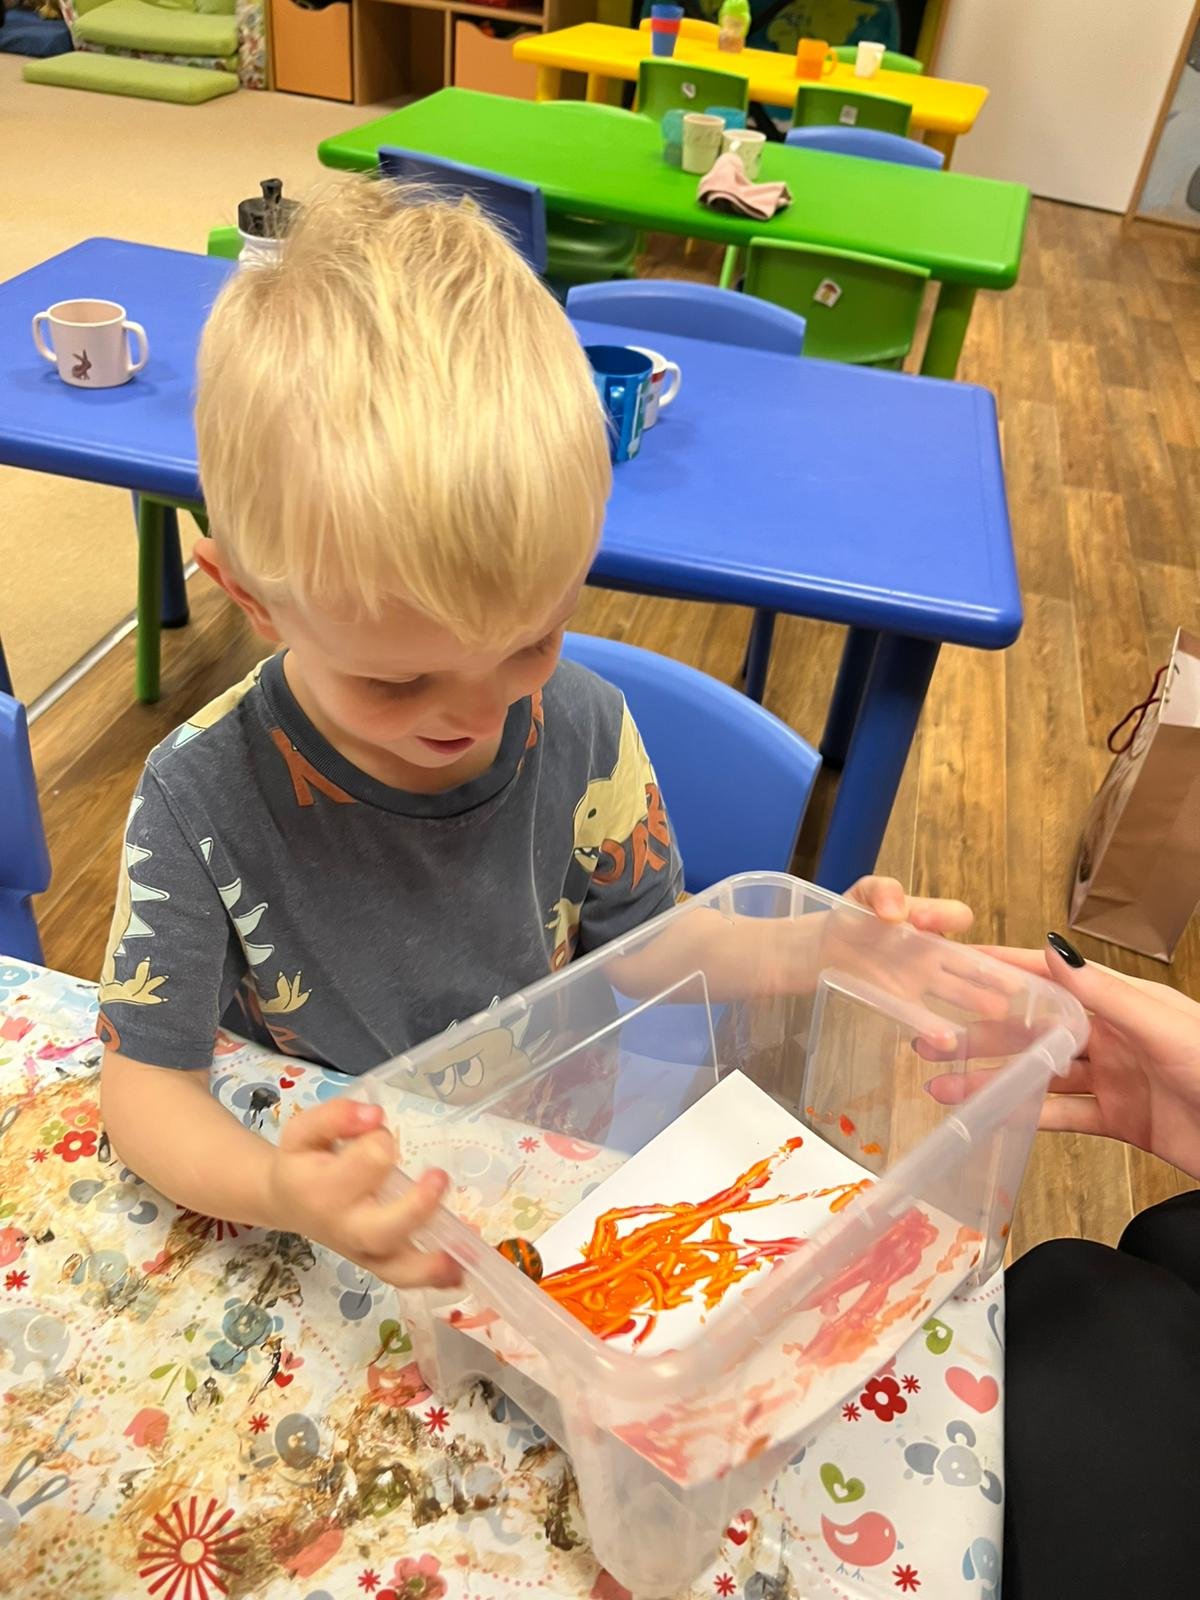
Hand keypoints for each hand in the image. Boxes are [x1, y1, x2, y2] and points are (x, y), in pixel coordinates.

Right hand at [265, 1099, 461, 1288]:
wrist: (286, 1202)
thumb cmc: (302, 1161)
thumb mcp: (303, 1130)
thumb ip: (335, 1116)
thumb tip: (374, 1114)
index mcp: (323, 1189)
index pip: (367, 1162)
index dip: (381, 1142)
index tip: (377, 1131)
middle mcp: (344, 1227)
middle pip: (383, 1229)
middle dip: (417, 1207)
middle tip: (439, 1176)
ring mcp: (362, 1251)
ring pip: (396, 1268)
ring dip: (432, 1261)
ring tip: (465, 1247)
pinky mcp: (377, 1263)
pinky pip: (403, 1278)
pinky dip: (432, 1277)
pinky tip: (461, 1270)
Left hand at [810, 876, 1014, 1040]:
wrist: (825, 946)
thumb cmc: (854, 915)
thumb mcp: (863, 894)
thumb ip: (881, 891)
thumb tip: (895, 910)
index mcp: (929, 920)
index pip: (954, 916)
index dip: (947, 917)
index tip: (925, 922)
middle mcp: (933, 951)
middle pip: (969, 961)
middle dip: (992, 973)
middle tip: (1017, 985)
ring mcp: (921, 979)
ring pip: (956, 990)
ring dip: (976, 1000)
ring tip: (997, 1011)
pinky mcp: (902, 1002)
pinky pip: (923, 1015)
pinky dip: (934, 1029)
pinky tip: (946, 1040)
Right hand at [932, 937, 1199, 1180]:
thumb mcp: (1163, 1027)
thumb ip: (1105, 994)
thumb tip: (1053, 947)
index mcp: (1122, 1001)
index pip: (1050, 977)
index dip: (1002, 969)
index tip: (954, 964)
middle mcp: (1112, 1035)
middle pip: (1035, 1028)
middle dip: (982, 1031)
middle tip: (931, 1037)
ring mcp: (1114, 1078)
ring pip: (1039, 1074)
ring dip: (992, 1079)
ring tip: (942, 1085)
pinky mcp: (1120, 1120)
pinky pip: (1063, 1115)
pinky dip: (1026, 1116)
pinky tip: (990, 1118)